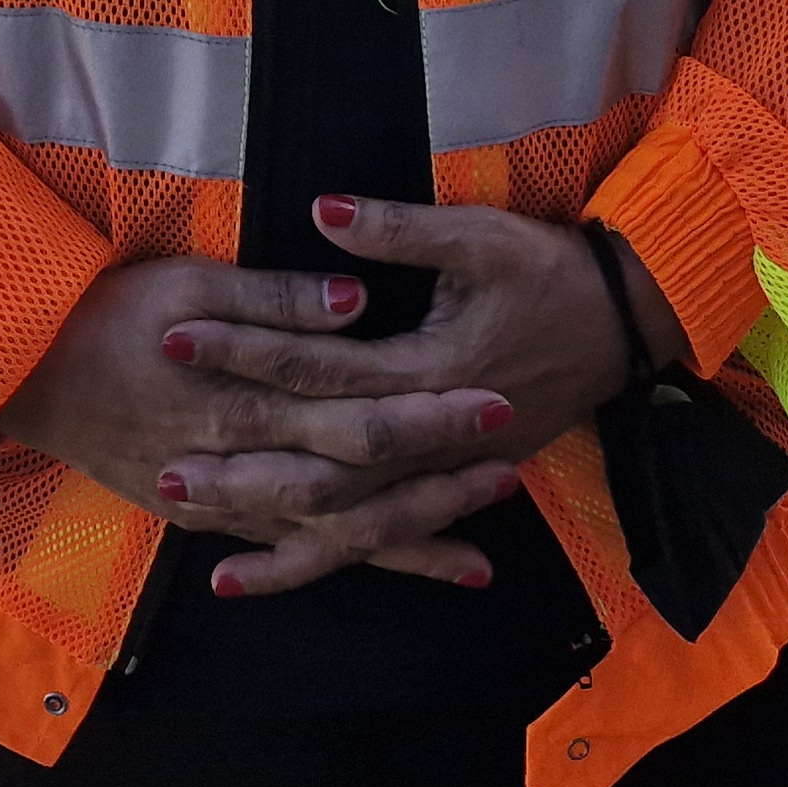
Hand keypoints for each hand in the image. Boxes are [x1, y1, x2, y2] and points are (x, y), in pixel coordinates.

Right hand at [0, 255, 522, 596]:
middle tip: (510, 473)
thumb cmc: (107, 309)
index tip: (495, 408)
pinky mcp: (200, 514)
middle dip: (438, 484)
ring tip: (475, 556)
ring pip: (329, 533)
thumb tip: (358, 298)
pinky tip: (374, 571)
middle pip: (360, 485)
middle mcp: (245, 461)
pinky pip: (280, 550)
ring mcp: (223, 498)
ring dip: (403, 542)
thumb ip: (277, 297)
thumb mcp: (190, 279)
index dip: (431, 416)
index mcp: (250, 398)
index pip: (360, 414)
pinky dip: (330, 566)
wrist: (21, 372)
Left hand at [155, 196, 677, 595]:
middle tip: (161, 469)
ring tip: (195, 538)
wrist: (626, 324)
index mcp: (429, 370)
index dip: (243, 351)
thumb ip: (398, 230)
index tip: (175, 339)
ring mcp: (442, 472)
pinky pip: (376, 539)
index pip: (316, 366)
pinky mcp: (449, 485)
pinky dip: (318, 562)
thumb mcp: (481, 236)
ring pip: (344, 522)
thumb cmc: (552, 271)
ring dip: (269, 531)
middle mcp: (430, 438)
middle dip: (238, 469)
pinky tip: (256, 577)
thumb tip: (322, 209)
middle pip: (319, 467)